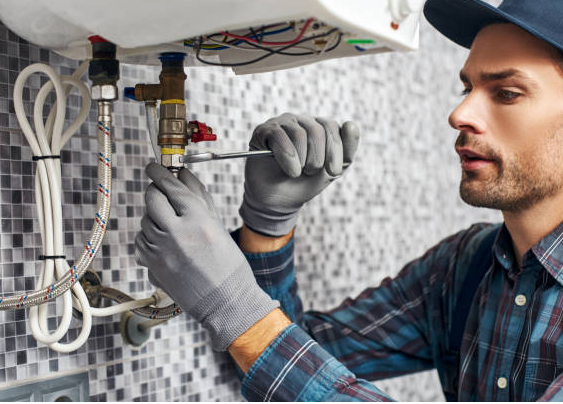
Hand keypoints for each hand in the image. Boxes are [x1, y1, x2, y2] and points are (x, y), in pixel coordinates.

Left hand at [135, 163, 278, 350]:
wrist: (225, 301)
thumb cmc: (228, 263)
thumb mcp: (218, 225)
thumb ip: (199, 196)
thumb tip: (183, 174)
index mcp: (198, 220)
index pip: (171, 186)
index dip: (160, 172)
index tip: (153, 166)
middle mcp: (177, 233)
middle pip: (152, 199)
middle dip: (155, 191)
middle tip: (160, 191)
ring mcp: (161, 251)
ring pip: (145, 220)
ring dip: (154, 216)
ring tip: (170, 224)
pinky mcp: (152, 266)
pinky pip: (141, 241)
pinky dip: (149, 237)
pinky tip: (164, 242)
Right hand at [239, 113, 359, 236]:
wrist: (277, 200)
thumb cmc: (304, 183)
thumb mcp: (331, 171)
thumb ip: (346, 151)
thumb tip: (351, 124)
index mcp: (320, 127)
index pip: (332, 127)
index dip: (335, 151)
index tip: (333, 171)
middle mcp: (302, 121)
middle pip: (316, 130)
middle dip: (317, 159)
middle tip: (310, 172)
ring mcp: (282, 124)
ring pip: (299, 135)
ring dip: (301, 161)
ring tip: (296, 173)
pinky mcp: (264, 131)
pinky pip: (279, 136)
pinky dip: (287, 158)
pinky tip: (289, 170)